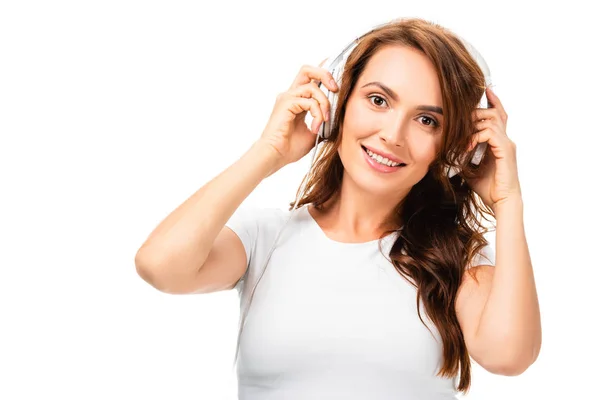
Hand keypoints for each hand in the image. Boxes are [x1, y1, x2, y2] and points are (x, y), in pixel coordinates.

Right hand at [258, 63, 338, 167]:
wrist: (275, 156)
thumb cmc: (290, 147)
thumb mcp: (314, 133)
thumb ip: (324, 122)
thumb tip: (338, 119)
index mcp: (297, 100)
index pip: (311, 79)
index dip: (325, 75)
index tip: (338, 86)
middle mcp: (291, 95)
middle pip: (308, 70)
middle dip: (325, 75)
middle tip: (336, 90)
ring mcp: (287, 98)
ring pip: (312, 86)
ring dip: (324, 103)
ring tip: (325, 121)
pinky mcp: (286, 103)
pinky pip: (309, 101)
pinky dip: (317, 113)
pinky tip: (315, 128)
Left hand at [464, 86, 521, 210]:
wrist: (501, 202)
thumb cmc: (488, 188)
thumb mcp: (469, 168)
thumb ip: (463, 155)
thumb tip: (448, 150)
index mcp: (499, 142)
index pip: (498, 115)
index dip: (493, 101)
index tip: (484, 90)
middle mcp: (505, 140)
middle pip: (494, 113)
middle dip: (475, 112)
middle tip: (460, 117)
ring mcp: (506, 144)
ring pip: (492, 119)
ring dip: (473, 124)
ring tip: (461, 136)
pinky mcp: (505, 150)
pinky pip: (490, 133)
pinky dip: (475, 137)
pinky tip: (466, 147)